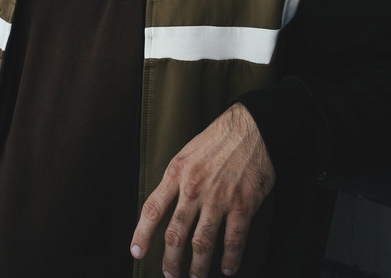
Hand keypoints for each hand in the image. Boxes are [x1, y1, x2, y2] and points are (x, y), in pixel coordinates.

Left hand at [129, 102, 274, 276]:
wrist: (253, 128)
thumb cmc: (219, 139)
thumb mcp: (187, 153)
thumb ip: (176, 179)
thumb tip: (166, 206)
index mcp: (177, 173)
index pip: (152, 209)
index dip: (142, 234)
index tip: (137, 252)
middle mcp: (194, 188)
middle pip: (175, 233)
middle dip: (170, 260)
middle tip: (169, 274)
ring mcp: (219, 198)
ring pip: (202, 242)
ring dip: (198, 266)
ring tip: (195, 277)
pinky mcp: (243, 205)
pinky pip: (234, 240)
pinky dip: (230, 259)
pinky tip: (227, 268)